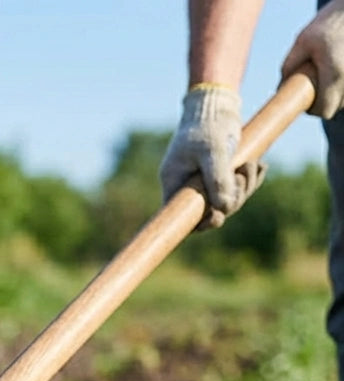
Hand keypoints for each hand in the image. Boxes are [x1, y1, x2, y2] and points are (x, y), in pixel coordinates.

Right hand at [159, 85, 264, 228]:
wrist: (216, 101)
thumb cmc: (209, 124)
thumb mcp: (213, 150)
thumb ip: (218, 179)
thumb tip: (225, 208)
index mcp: (174, 182)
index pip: (182, 216)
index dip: (200, 224)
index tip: (217, 217)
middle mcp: (186, 185)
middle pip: (210, 210)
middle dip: (232, 197)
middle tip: (245, 174)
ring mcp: (203, 181)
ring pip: (226, 199)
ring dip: (245, 185)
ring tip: (253, 163)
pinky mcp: (219, 174)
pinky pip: (235, 188)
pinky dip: (250, 179)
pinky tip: (259, 165)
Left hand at [282, 0, 343, 118]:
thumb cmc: (330, 22)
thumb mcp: (304, 40)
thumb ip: (290, 64)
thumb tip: (280, 88)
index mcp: (335, 73)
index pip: (324, 111)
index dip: (313, 110)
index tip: (306, 100)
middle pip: (335, 107)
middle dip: (323, 101)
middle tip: (314, 86)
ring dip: (334, 92)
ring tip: (327, 74)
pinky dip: (342, 85)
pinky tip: (337, 70)